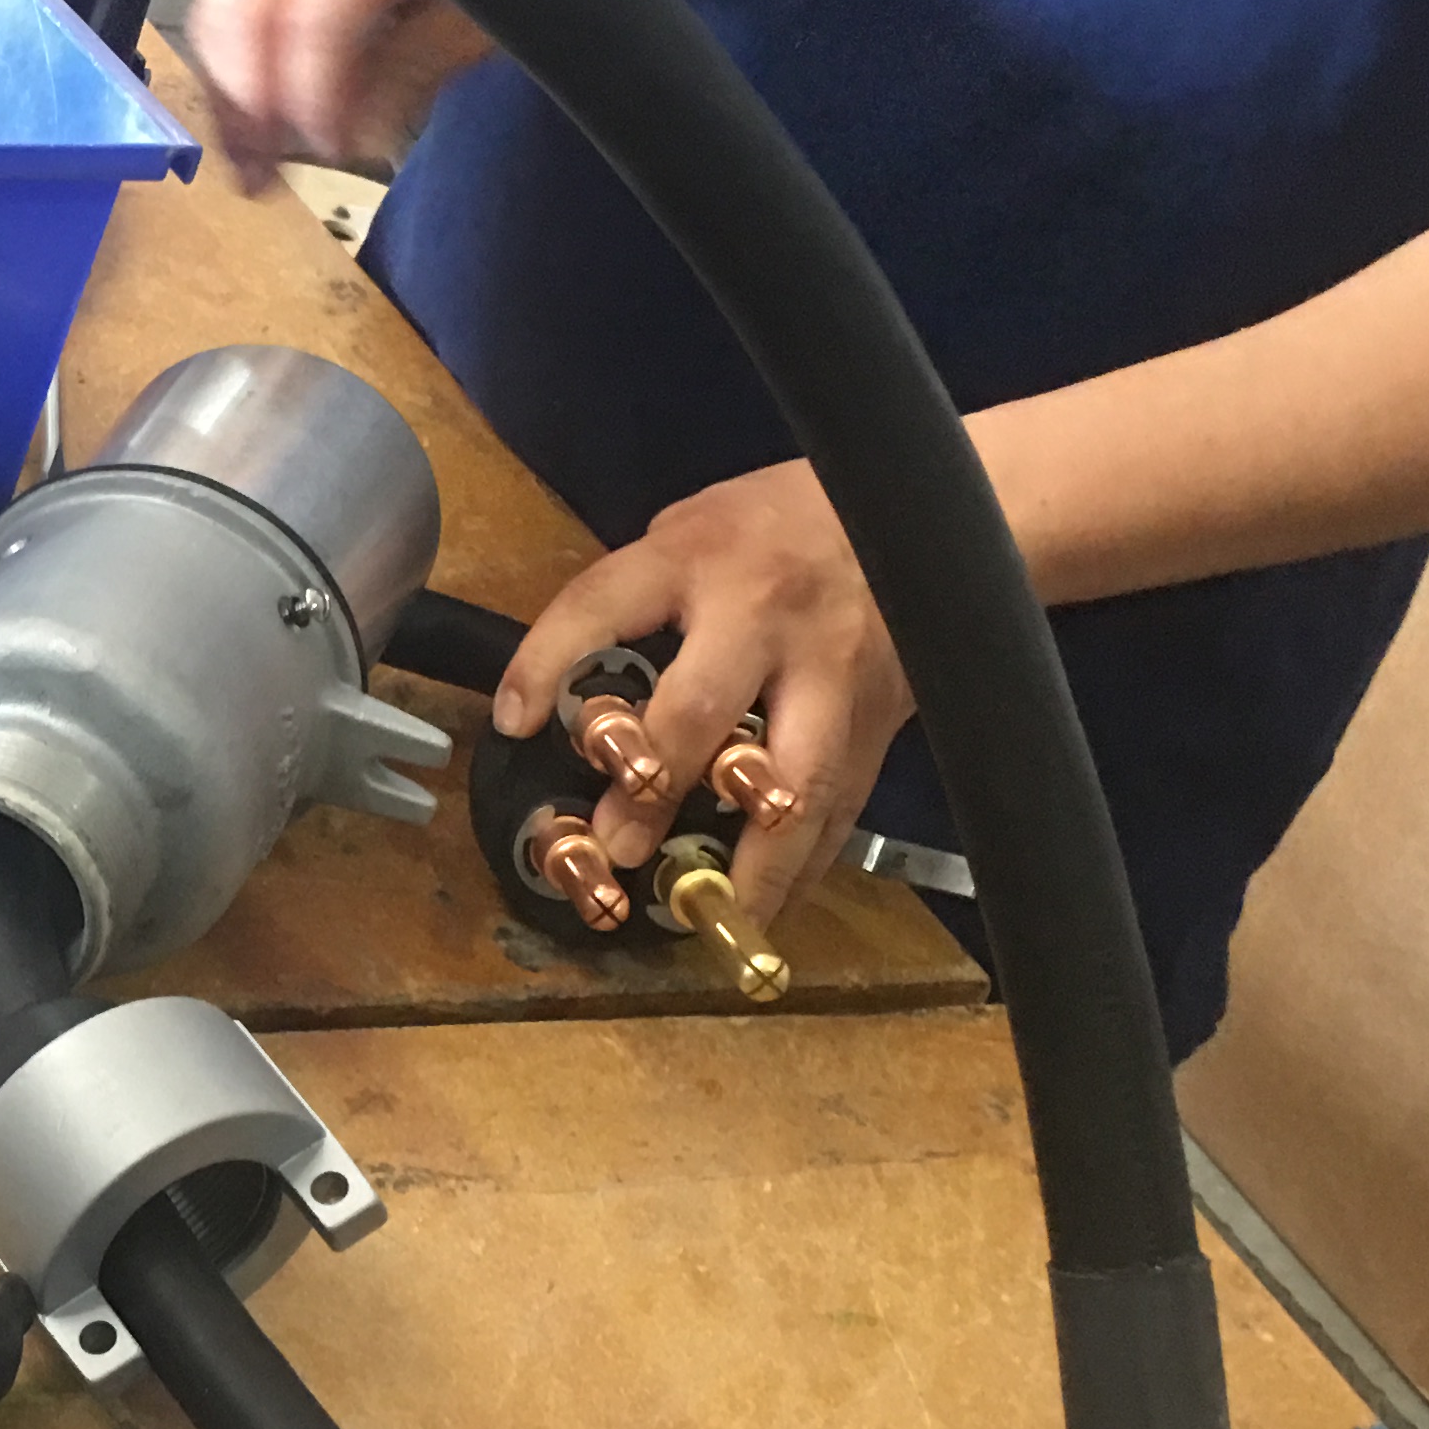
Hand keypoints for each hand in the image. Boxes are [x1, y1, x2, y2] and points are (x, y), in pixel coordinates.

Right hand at [177, 0, 572, 184]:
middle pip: (242, 10)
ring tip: (244, 160)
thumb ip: (437, 47)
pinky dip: (227, 50)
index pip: (317, 10)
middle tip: (263, 179)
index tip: (333, 147)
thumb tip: (365, 135)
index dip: (316, 93)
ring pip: (218, 1)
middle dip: (249, 104)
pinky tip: (246, 105)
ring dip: (225, 87)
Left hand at [494, 461, 918, 921]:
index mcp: (700, 556)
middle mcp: (764, 615)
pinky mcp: (878, 720)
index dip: (547, 662)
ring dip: (747, 861)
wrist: (915, 512)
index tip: (513, 721)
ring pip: (794, 779)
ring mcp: (831, 673)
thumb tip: (557, 691)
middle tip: (615, 845)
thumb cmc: (778, 526)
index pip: (603, 604)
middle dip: (651, 786)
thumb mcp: (692, 530)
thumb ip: (635, 598)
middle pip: (701, 707)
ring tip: (705, 915)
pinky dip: (803, 869)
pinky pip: (842, 807)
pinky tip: (764, 911)